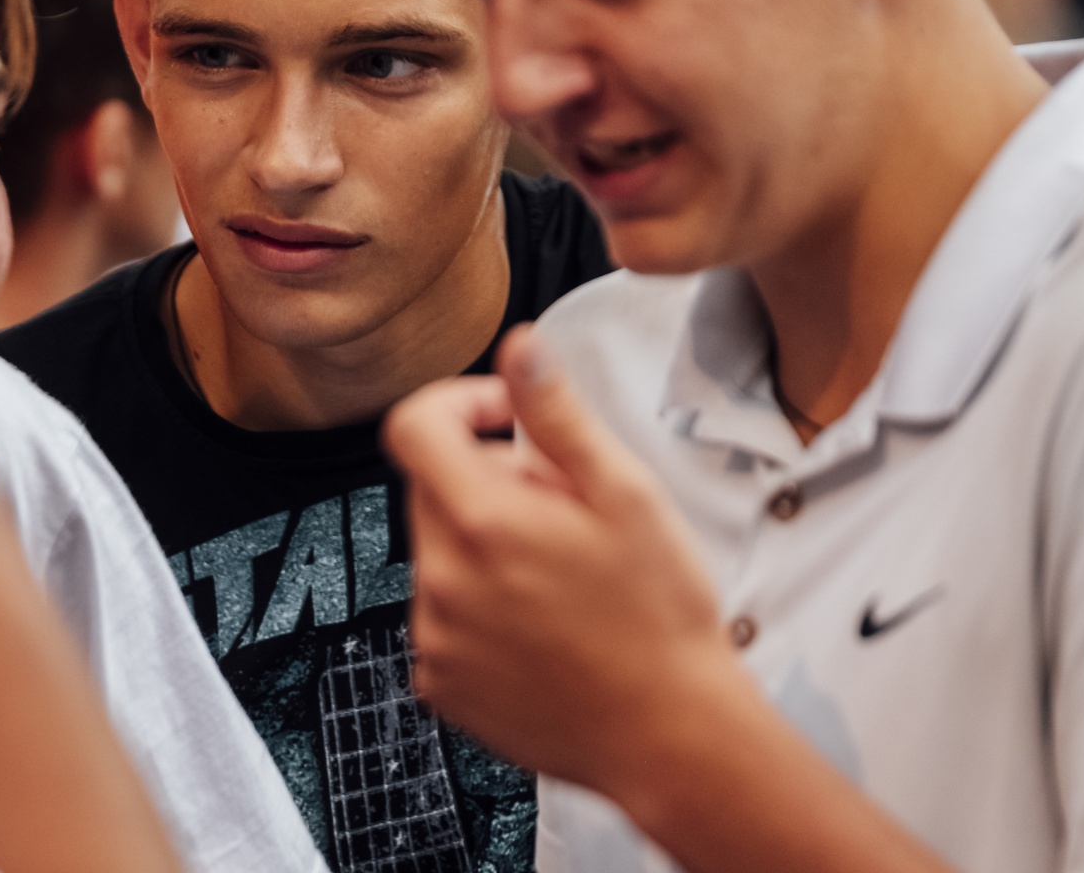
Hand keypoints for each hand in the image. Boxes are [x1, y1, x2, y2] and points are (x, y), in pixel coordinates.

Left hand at [384, 323, 742, 796]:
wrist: (670, 738)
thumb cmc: (660, 618)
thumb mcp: (626, 495)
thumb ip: (557, 414)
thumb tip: (519, 346)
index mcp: (481, 524)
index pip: (413, 426)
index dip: (459, 404)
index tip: (509, 420)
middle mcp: (441, 582)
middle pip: (430, 489)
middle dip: (486, 478)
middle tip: (564, 507)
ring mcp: (434, 640)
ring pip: (439, 553)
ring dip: (484, 545)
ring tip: (561, 576)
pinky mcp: (440, 685)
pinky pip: (441, 616)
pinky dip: (478, 605)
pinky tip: (543, 625)